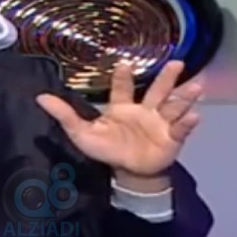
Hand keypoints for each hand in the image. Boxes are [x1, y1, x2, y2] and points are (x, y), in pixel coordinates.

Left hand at [36, 60, 199, 177]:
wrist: (130, 174)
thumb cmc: (107, 150)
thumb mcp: (82, 133)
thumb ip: (64, 115)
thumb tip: (40, 97)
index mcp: (123, 107)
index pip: (123, 88)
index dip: (124, 76)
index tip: (125, 63)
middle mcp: (145, 110)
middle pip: (157, 91)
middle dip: (167, 77)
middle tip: (177, 62)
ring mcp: (161, 123)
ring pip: (173, 106)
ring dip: (184, 97)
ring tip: (196, 87)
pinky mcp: (172, 138)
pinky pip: (181, 129)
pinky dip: (188, 123)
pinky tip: (195, 116)